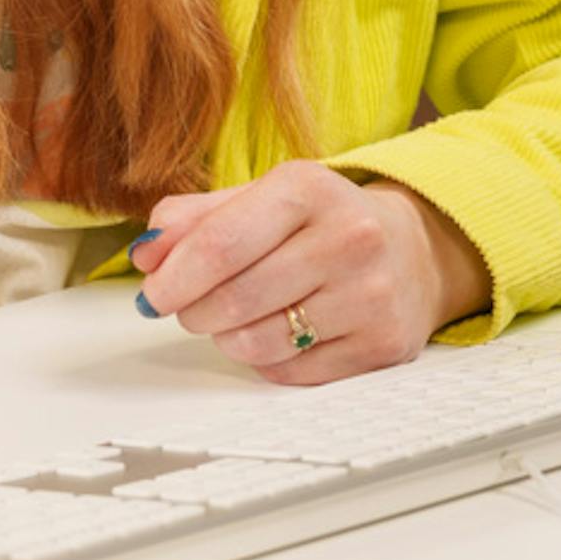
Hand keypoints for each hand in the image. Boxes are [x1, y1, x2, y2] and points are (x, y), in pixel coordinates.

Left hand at [131, 161, 489, 385]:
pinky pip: (290, 371)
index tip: (153, 293)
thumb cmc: (322, 223)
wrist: (414, 251)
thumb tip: (146, 254)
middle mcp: (349, 238)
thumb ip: (195, 219)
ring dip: (226, 337)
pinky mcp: (382, 344)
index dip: (174, 276)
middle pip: (235, 298)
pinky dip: (265, 358)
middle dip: (194, 311)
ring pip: (258, 341)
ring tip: (232, 318)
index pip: (221, 243)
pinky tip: (277, 333)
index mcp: (309, 189)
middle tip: (189, 308)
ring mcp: (370, 295)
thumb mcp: (262, 198)